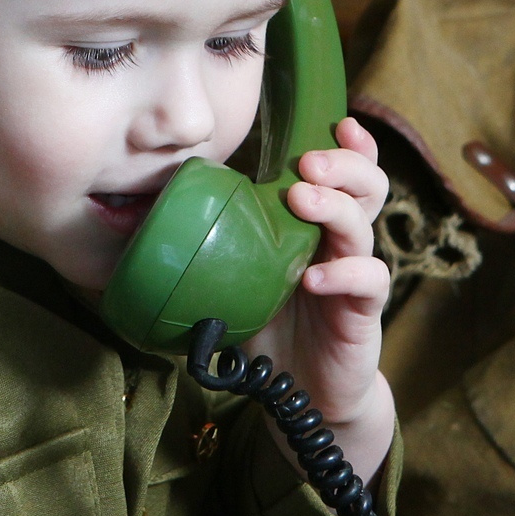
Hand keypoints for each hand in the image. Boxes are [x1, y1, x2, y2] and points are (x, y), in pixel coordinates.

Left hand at [247, 116, 394, 480]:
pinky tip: (314, 277)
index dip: (351, 145)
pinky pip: (368, 282)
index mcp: (317, 224)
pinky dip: (343, 274)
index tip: (335, 124)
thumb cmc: (269, 326)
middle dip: (343, 164)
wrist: (301, 392)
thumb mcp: (239, 277)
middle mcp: (343, 242)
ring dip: (335, 206)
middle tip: (308, 163)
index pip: (346, 172)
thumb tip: (146, 221)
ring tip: (303, 199)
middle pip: (368, 186)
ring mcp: (355, 275)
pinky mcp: (363, 313)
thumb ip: (216, 246)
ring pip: (365, 226)